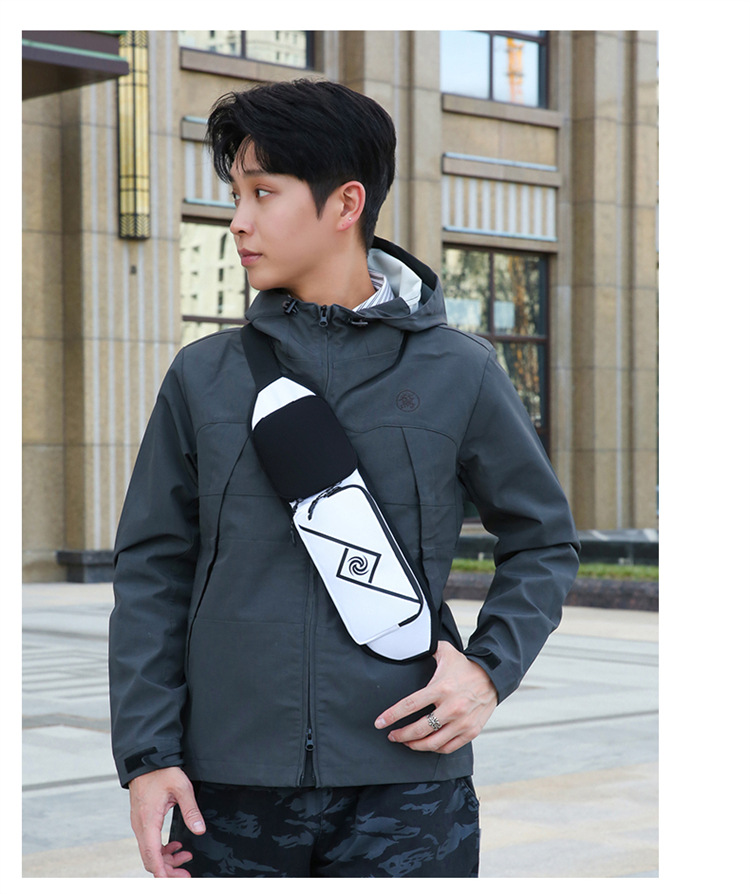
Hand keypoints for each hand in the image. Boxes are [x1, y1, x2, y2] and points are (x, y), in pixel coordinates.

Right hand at [128, 766, 204, 877]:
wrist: (145, 759)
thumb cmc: (160, 771)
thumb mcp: (181, 787)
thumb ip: (191, 810)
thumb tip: (199, 829)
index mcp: (148, 821)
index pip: (152, 856)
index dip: (163, 872)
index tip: (175, 881)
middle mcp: (140, 826)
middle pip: (150, 859)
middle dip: (167, 870)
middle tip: (185, 875)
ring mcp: (139, 824)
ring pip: (150, 852)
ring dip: (166, 859)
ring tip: (185, 859)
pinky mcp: (142, 821)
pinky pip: (150, 842)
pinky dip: (162, 849)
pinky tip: (176, 846)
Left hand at [374, 640, 497, 753]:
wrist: (493, 677)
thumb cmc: (466, 667)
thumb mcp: (446, 653)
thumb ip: (428, 648)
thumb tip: (412, 644)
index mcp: (441, 688)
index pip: (410, 705)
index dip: (392, 715)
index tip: (380, 722)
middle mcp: (452, 707)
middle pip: (419, 729)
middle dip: (401, 735)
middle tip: (392, 735)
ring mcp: (462, 721)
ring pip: (432, 742)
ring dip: (415, 745)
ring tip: (406, 742)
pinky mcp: (471, 731)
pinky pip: (448, 747)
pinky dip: (434, 748)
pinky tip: (427, 744)